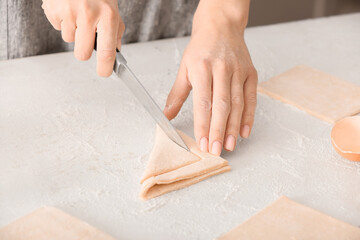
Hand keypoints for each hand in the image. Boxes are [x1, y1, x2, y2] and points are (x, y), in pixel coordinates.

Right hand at [42, 0, 124, 76]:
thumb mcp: (112, 8)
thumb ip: (116, 31)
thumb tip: (115, 52)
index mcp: (108, 16)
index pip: (107, 51)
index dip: (105, 67)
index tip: (104, 73)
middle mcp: (89, 15)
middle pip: (82, 54)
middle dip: (84, 51)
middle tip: (86, 39)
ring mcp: (69, 12)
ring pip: (69, 40)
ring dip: (73, 31)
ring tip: (78, 13)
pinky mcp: (53, 8)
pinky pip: (57, 27)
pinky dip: (62, 21)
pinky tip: (68, 8)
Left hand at [164, 0, 256, 154]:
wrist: (221, 26)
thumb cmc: (201, 47)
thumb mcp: (184, 67)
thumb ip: (177, 94)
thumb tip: (166, 115)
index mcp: (202, 68)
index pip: (203, 103)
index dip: (203, 125)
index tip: (201, 142)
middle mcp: (222, 69)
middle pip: (222, 106)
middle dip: (218, 131)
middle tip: (215, 150)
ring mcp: (239, 71)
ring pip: (237, 104)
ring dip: (233, 127)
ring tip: (229, 145)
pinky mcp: (251, 73)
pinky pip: (251, 98)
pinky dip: (249, 116)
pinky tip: (244, 131)